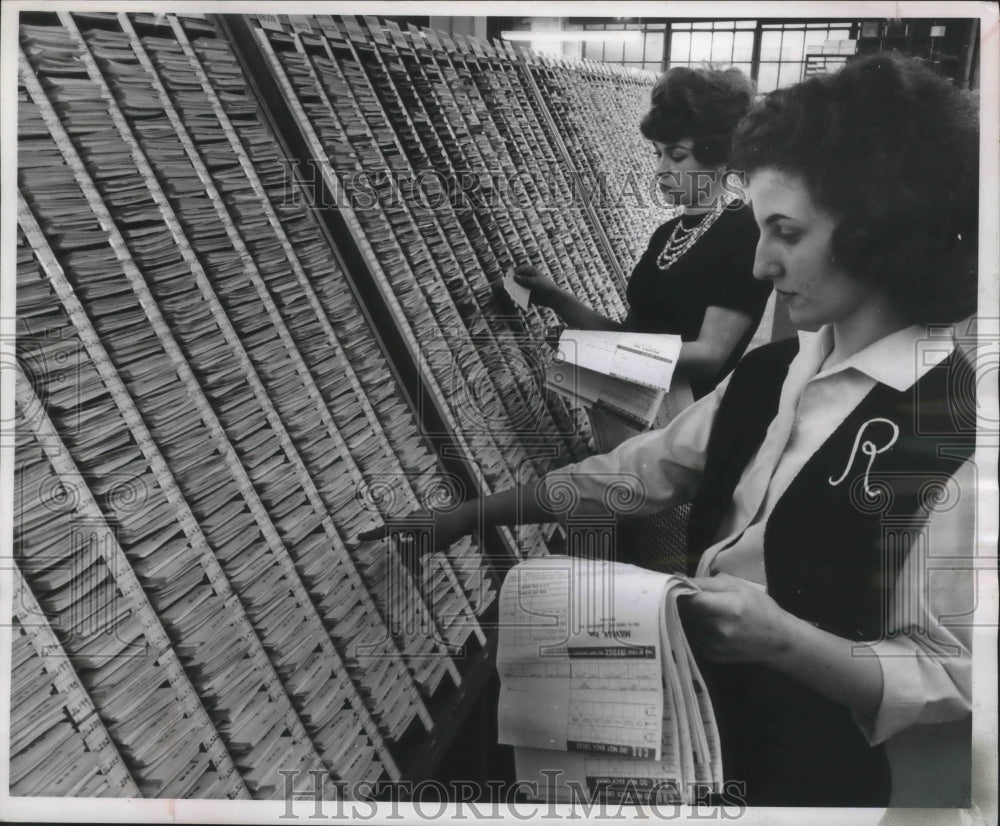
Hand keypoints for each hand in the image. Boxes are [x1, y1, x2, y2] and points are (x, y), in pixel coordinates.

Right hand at [356, 502, 477, 552]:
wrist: (469, 515)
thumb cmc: (448, 528)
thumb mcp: (429, 545)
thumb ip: (413, 552)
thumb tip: (404, 558)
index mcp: (410, 522)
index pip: (386, 530)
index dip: (372, 535)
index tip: (359, 538)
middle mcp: (414, 518)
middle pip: (402, 539)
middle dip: (408, 555)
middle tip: (417, 572)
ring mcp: (423, 518)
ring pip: (414, 539)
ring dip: (419, 551)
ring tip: (432, 561)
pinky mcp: (432, 520)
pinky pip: (424, 535)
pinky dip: (427, 544)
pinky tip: (443, 544)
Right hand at [513, 264, 560, 307]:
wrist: (552, 297)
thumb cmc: (546, 287)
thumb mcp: (535, 283)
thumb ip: (525, 280)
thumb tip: (515, 278)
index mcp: (529, 270)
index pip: (517, 270)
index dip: (512, 274)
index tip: (509, 279)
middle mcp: (525, 277)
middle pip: (514, 279)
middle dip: (511, 284)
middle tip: (507, 288)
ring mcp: (525, 285)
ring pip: (515, 288)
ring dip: (512, 292)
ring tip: (512, 297)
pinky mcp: (525, 293)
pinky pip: (518, 295)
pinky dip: (516, 298)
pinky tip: (516, 301)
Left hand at [678, 573, 794, 665]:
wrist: (778, 641)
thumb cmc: (759, 608)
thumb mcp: (738, 586)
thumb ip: (707, 583)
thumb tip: (680, 580)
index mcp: (730, 608)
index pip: (692, 600)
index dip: (681, 592)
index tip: (677, 586)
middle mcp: (720, 630)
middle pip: (686, 612)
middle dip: (683, 603)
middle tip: (687, 596)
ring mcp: (715, 646)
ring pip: (687, 624)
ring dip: (689, 616)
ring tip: (705, 612)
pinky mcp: (711, 656)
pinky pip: (693, 636)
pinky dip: (696, 629)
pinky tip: (710, 626)